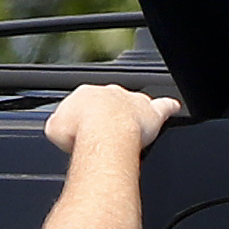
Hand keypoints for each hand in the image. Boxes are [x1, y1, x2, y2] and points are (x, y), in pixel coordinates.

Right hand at [44, 84, 181, 154]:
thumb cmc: (80, 133)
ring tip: (132, 124)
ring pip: (135, 102)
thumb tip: (59, 129)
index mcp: (85, 94)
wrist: (103, 135)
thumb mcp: (55, 130)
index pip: (84, 103)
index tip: (83, 131)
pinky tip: (173, 108)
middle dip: (108, 115)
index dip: (84, 119)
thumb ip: (58, 126)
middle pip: (110, 102)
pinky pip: (163, 106)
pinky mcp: (152, 113)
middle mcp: (110, 93)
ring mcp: (133, 101)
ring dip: (134, 112)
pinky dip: (169, 107)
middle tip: (104, 134)